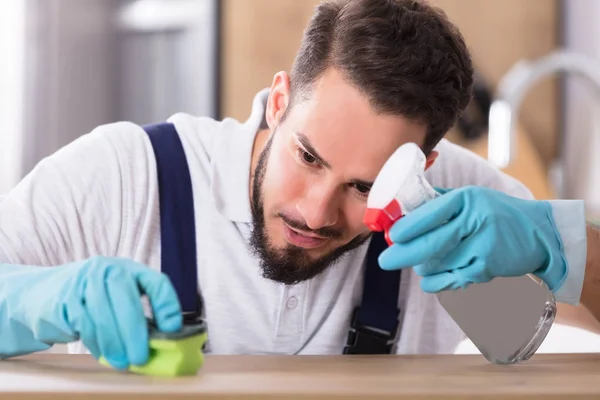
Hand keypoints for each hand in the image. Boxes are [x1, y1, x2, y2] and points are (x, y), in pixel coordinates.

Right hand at [0, 256, 181, 368]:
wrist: (42, 291)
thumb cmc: (92, 297)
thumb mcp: (118, 294)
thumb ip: (139, 310)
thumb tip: (162, 339)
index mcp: (128, 268)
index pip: (156, 282)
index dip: (168, 305)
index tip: (172, 329)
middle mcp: (106, 269)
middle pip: (127, 301)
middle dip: (135, 333)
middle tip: (141, 357)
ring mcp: (82, 282)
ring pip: (103, 317)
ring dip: (115, 344)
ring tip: (123, 361)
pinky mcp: (63, 299)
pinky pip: (84, 325)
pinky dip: (96, 343)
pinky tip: (103, 353)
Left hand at [378, 186, 566, 292]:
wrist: (539, 232)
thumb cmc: (497, 213)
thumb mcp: (471, 197)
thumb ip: (439, 201)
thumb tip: (402, 208)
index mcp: (467, 199)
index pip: (430, 212)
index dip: (408, 227)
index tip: (391, 235)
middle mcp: (475, 221)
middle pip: (431, 243)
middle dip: (403, 254)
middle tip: (385, 261)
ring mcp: (483, 247)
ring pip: (439, 264)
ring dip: (422, 267)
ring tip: (418, 263)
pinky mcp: (488, 268)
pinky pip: (452, 279)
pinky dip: (436, 282)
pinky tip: (429, 279)